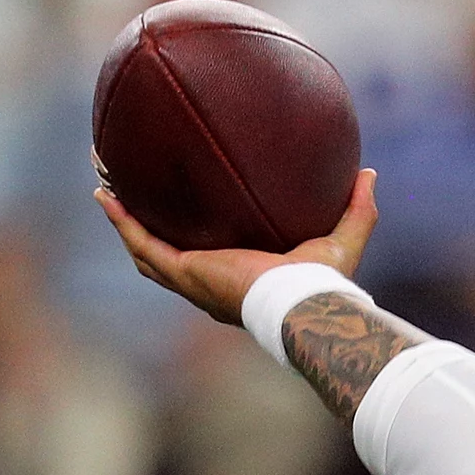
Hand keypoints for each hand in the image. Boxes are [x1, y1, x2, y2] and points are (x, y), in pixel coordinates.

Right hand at [96, 169, 379, 325]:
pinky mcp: (185, 273)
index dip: (194, 234)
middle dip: (143, 225)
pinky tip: (106, 196)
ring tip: (106, 188)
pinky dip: (123, 222)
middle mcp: (211, 282)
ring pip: (145, 250)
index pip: (210, 256)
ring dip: (124, 220)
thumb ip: (357, 207)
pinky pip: (144, 245)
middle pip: (166, 252)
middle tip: (128, 191)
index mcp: (240, 277)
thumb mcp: (343, 236)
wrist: (305, 302)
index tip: (184, 207)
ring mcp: (194, 280)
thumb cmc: (326, 282)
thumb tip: (368, 172)